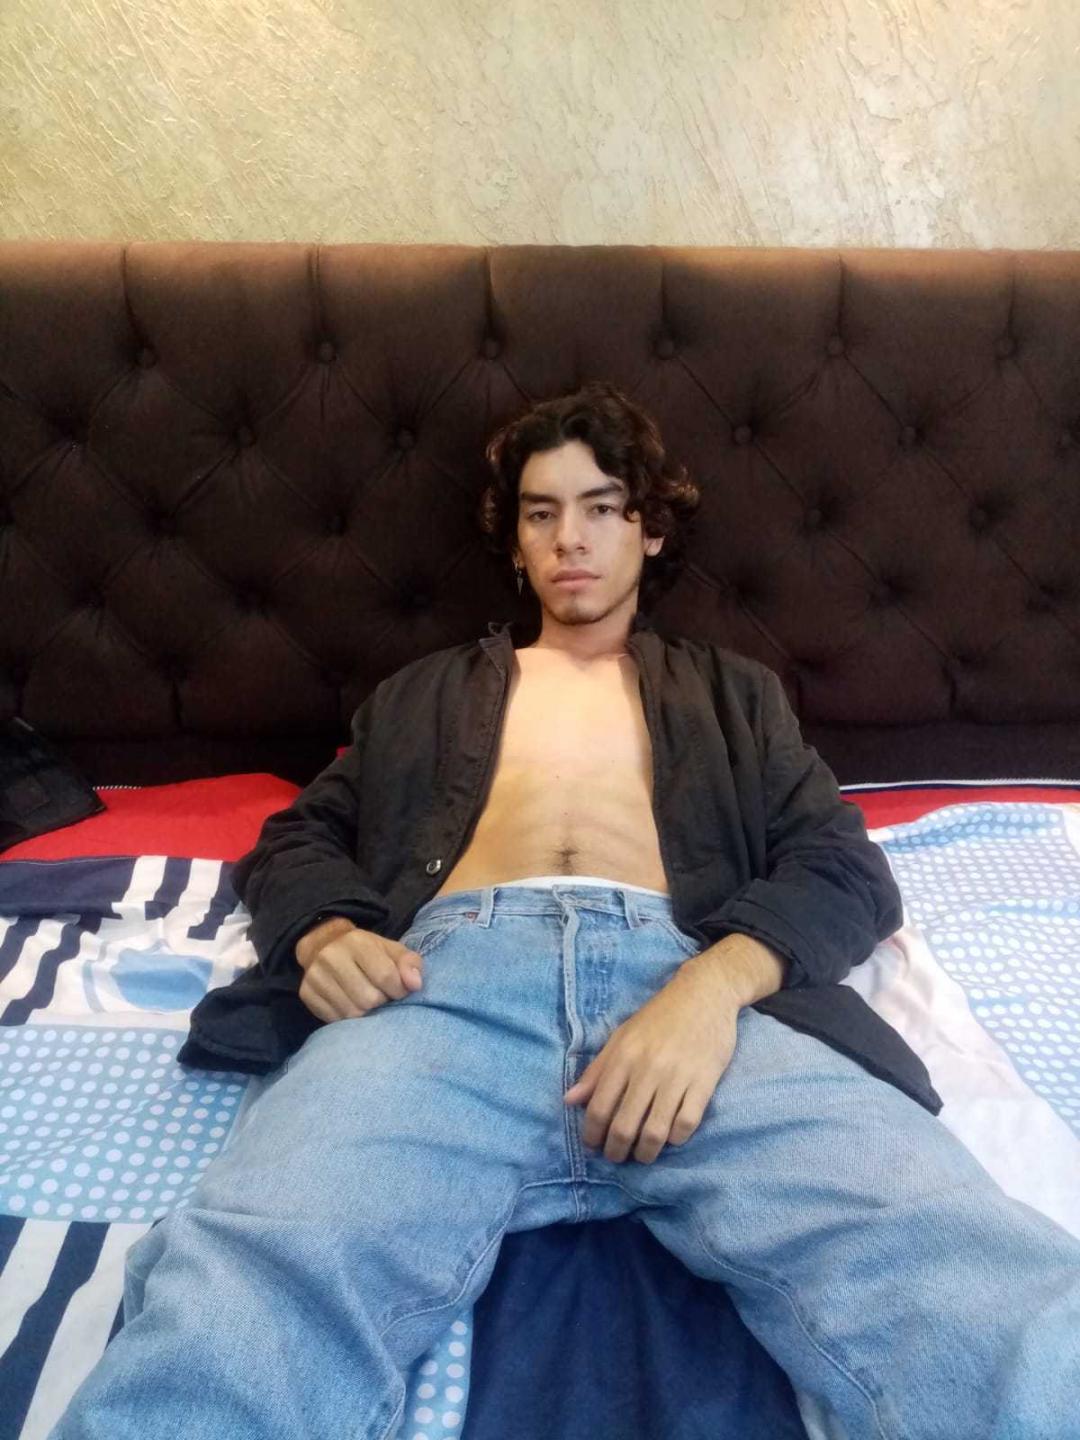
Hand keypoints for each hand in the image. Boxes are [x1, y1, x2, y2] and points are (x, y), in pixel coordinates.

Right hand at [295, 917, 424, 1022]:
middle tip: (381, 997)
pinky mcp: (306, 993)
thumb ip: (409, 963)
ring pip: (351, 1013)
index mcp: (357, 942)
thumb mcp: (391, 950)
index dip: (398, 990)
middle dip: (381, 1002)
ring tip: (368, 1002)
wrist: (325, 944)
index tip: (399, 991)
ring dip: (366, 1014)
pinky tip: (351, 1005)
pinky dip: (347, 1018)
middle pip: (368, 999)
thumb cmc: (367, 952)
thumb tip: (415, 984)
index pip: (385, 975)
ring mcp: (316, 976)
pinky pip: (334, 1019)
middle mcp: (332, 956)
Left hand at [563, 967, 740, 1163]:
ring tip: (642, 1155)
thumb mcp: (621, 1036)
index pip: (599, 1107)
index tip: (592, 1146)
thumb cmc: (659, 1017)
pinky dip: (676, 1139)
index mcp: (623, 1056)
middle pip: (625, 1126)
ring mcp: (678, 1076)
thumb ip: (596, 1070)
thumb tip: (569, 1101)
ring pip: (656, 1131)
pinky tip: (671, 1137)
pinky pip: (687, 1124)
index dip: (592, 1134)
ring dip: (646, 1153)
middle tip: (616, 1157)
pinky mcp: (705, 1082)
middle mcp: (648, 1068)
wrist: (703, 994)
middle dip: (616, 1151)